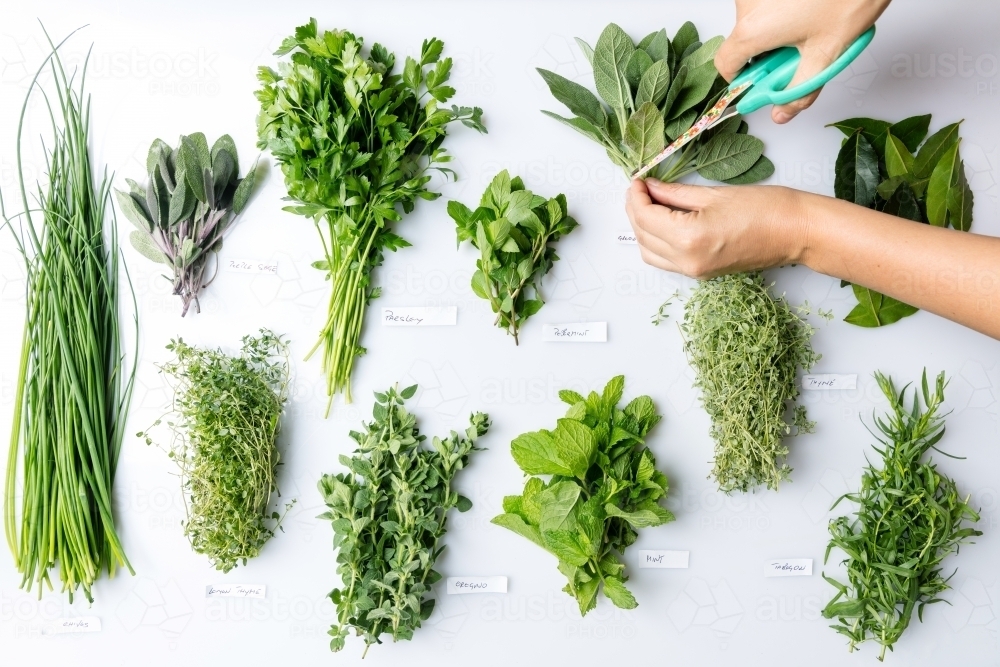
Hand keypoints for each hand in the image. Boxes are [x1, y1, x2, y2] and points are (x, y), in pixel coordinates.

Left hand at [625, 179, 807, 277]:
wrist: (797, 233)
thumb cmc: (766, 209)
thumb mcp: (714, 194)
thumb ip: (675, 193)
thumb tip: (650, 187)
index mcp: (689, 238)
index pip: (644, 217)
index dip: (635, 196)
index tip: (637, 180)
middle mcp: (687, 261)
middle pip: (642, 235)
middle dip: (635, 210)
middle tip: (640, 188)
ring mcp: (694, 271)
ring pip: (649, 252)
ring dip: (643, 228)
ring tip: (650, 202)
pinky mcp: (701, 274)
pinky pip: (665, 260)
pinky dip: (656, 241)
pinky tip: (663, 220)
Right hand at [715, 0, 890, 122]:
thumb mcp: (824, 55)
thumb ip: (798, 91)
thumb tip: (782, 112)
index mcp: (754, 29)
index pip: (726, 65)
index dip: (741, 80)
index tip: (759, 85)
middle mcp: (749, 6)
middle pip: (742, 44)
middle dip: (766, 56)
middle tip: (797, 57)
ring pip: (756, 25)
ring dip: (776, 35)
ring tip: (808, 32)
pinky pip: (766, 8)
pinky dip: (782, 17)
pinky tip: (807, 16)